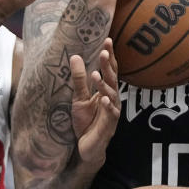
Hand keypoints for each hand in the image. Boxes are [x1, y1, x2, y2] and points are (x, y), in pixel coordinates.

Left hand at [70, 38, 120, 167]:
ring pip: (112, 95)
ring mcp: (112, 112)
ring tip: (96, 74)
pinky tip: (105, 99)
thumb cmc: (86, 122)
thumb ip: (79, 80)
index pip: (109, 70)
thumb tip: (76, 56)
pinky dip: (108, 106)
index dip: (109, 56)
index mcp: (106, 91)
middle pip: (112, 79)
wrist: (88, 148)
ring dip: (105, 85)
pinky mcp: (109, 126)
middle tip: (104, 52)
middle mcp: (112, 99)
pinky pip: (111, 114)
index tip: (107, 40)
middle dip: (109, 66)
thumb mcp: (78, 98)